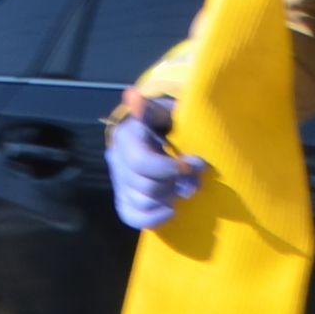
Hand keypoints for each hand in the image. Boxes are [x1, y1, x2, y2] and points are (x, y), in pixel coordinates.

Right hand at [103, 101, 205, 232]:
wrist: (157, 132)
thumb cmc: (168, 119)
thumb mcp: (166, 109)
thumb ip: (154, 109)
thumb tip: (132, 95)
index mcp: (126, 135)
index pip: (141, 162)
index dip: (169, 168)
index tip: (194, 163)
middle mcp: (116, 159)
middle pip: (145, 185)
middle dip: (176, 183)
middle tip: (197, 177)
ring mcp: (118, 181)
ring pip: (142, 202)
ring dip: (170, 198)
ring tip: (186, 187)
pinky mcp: (123, 199)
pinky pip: (132, 217)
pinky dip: (154, 218)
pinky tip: (172, 209)